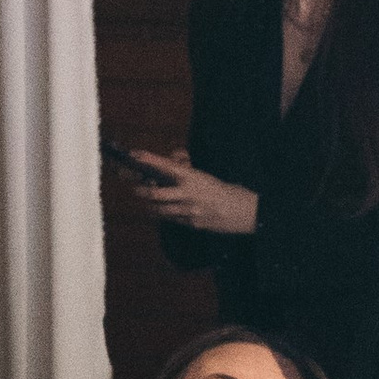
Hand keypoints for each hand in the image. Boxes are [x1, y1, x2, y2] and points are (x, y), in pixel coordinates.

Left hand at [125, 147, 257, 236]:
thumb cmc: (223, 191)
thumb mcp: (205, 176)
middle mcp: (188, 194)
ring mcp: (189, 211)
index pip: (166, 166)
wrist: (243, 212)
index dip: (148, 160)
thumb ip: (186, 169)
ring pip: (160, 209)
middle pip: (155, 193)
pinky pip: (171, 219)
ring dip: (150, 205)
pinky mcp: (191, 224)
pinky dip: (164, 214)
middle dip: (142, 191)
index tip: (135, 155)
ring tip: (147, 201)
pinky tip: (163, 211)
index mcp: (193, 177)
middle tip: (136, 188)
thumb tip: (173, 160)